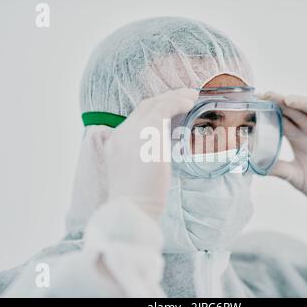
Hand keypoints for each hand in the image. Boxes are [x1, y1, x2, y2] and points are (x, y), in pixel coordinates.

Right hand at [104, 88, 197, 219]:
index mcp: (116, 144)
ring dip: (175, 97)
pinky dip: (178, 102)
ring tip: (191, 96)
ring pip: (155, 104)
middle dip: (165, 99)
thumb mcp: (134, 176)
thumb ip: (142, 160)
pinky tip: (191, 102)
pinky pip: (165, 108)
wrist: (132, 209)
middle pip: (144, 107)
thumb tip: (158, 157)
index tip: (170, 111)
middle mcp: (121, 133)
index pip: (135, 119)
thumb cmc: (138, 202)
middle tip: (183, 97)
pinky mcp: (149, 132)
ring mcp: (133, 131)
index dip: (154, 112)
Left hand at [261, 92, 306, 212]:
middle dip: (282, 102)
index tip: (255, 104)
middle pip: (295, 110)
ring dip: (303, 103)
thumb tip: (252, 166)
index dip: (270, 111)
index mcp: (297, 137)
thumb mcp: (296, 176)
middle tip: (267, 95)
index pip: (282, 119)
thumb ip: (278, 168)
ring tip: (288, 100)